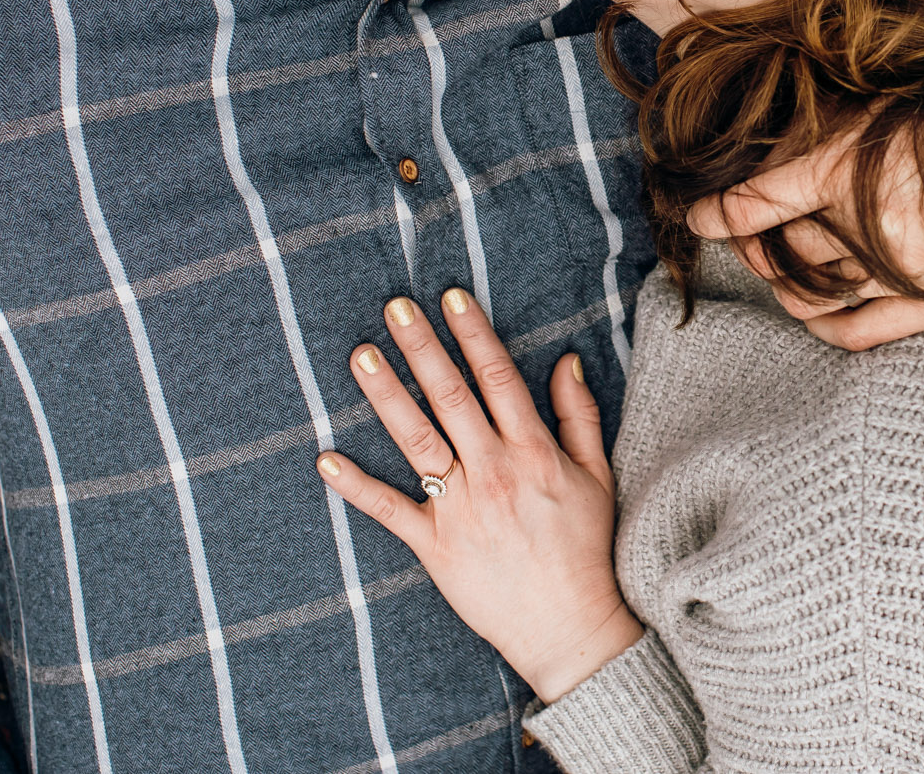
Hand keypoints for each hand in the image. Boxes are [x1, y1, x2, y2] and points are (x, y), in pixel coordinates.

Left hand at [316, 290, 642, 703]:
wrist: (571, 625)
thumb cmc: (585, 549)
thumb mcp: (597, 476)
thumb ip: (579, 415)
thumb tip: (564, 361)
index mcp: (533, 451)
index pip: (497, 377)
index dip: (472, 333)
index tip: (450, 297)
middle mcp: (493, 472)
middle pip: (451, 397)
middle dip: (422, 347)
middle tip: (395, 307)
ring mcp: (460, 509)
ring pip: (416, 440)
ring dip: (387, 396)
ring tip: (361, 355)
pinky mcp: (434, 547)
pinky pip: (389, 511)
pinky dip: (356, 487)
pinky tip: (326, 459)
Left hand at [688, 97, 923, 350]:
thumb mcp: (877, 109)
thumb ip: (822, 138)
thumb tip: (763, 163)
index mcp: (849, 169)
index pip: (756, 204)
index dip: (717, 215)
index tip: (697, 218)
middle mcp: (869, 224)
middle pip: (781, 252)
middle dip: (753, 247)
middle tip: (750, 237)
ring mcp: (902, 269)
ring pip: (811, 292)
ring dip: (782, 283)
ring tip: (779, 267)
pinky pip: (858, 331)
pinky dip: (822, 326)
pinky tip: (810, 313)